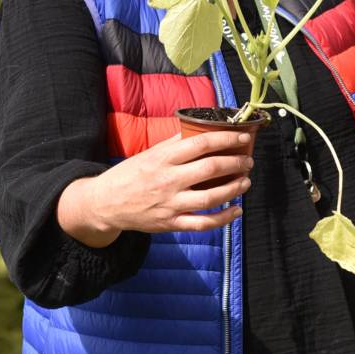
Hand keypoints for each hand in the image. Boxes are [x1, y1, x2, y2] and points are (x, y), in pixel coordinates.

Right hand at [57, 130, 253, 245]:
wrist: (107, 202)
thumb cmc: (132, 173)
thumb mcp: (151, 152)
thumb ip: (176, 142)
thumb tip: (203, 129)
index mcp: (164, 158)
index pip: (201, 144)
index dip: (227, 140)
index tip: (243, 138)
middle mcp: (169, 180)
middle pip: (211, 169)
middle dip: (236, 164)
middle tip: (248, 161)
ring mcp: (171, 204)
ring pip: (211, 197)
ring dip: (234, 189)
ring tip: (246, 181)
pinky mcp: (171, 223)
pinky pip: (203, 223)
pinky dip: (224, 218)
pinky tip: (236, 210)